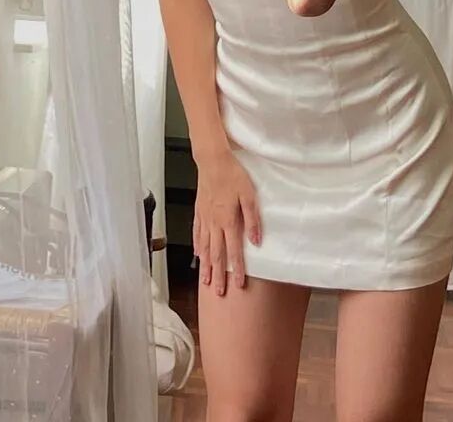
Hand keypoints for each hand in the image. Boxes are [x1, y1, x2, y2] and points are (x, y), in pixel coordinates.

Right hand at [193, 149, 261, 295]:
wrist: (212, 161)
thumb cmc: (233, 175)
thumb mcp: (249, 195)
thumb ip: (252, 219)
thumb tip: (255, 241)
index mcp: (228, 220)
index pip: (233, 251)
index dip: (236, 269)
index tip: (238, 285)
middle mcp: (214, 223)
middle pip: (217, 254)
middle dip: (218, 275)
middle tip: (218, 292)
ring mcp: (205, 218)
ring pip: (205, 247)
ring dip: (206, 265)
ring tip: (206, 280)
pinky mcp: (199, 210)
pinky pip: (197, 232)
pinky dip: (198, 245)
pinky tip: (198, 254)